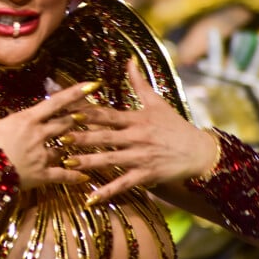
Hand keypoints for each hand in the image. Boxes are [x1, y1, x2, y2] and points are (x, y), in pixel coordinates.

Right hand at [0, 81, 98, 189]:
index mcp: (27, 120)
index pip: (55, 102)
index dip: (75, 93)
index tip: (92, 85)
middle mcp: (39, 135)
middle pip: (66, 123)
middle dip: (79, 118)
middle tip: (91, 113)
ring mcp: (42, 155)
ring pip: (65, 147)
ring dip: (75, 145)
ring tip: (87, 142)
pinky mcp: (42, 175)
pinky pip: (61, 175)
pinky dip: (73, 176)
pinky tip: (83, 177)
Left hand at [59, 59, 218, 202]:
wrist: (199, 152)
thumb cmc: (176, 126)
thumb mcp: (157, 102)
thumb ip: (139, 83)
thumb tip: (128, 60)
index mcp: (137, 119)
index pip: (109, 115)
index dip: (89, 113)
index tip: (69, 112)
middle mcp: (137, 137)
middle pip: (105, 137)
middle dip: (81, 137)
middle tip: (59, 138)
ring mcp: (141, 157)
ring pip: (110, 160)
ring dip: (88, 162)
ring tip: (67, 163)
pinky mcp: (146, 176)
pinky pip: (123, 185)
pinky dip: (106, 192)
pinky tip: (89, 198)